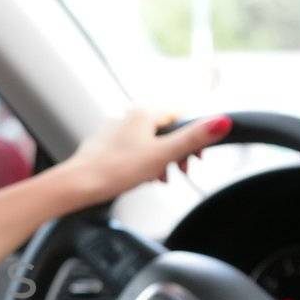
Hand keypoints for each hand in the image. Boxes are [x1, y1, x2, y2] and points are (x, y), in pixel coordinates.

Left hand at [56, 108, 232, 204]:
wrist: (77, 185)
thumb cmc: (115, 170)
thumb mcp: (162, 155)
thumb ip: (192, 139)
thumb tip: (222, 121)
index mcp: (143, 114)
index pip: (180, 114)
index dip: (193, 135)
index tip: (196, 157)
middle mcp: (127, 117)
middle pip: (165, 129)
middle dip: (177, 151)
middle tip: (181, 171)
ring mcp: (114, 131)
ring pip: (149, 141)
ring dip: (161, 160)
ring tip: (160, 178)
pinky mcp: (105, 146)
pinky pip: (133, 150)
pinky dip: (143, 163)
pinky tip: (142, 178)